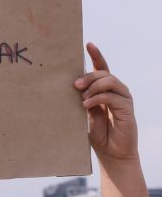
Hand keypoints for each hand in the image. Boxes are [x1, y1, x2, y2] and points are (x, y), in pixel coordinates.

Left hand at [74, 43, 136, 161]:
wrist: (111, 152)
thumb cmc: (96, 133)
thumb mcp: (84, 114)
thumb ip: (81, 99)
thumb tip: (69, 87)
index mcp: (105, 90)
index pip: (102, 68)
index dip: (96, 55)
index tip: (88, 44)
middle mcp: (116, 91)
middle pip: (104, 73)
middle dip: (88, 75)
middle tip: (74, 84)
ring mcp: (123, 98)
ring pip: (110, 81)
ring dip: (94, 86)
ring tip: (81, 96)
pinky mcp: (127, 108)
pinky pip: (113, 96)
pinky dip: (98, 98)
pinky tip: (86, 104)